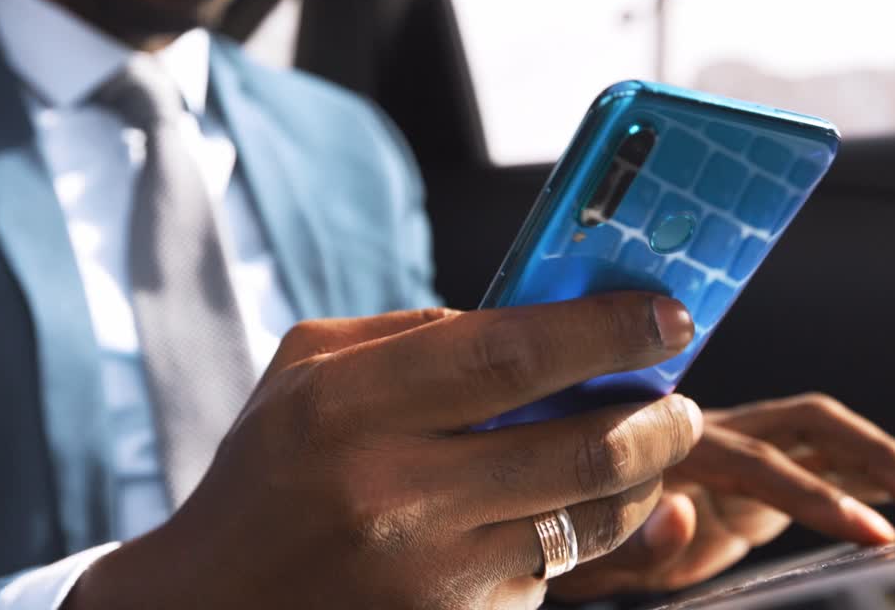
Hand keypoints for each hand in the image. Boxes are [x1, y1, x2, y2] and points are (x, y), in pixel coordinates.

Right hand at [64, 293, 703, 609]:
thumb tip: (534, 317)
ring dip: (642, 480)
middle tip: (678, 396)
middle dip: (659, 418)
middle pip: (581, 449)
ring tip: (646, 450)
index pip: (511, 354)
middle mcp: (395, 496)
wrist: (216, 608)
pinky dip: (577, 537)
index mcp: (350, 409)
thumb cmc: (270, 473)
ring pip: (589, 522)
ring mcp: (431, 578)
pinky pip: (552, 575)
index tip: (668, 313)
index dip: (607, 330)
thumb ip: (414, 331)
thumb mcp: (308, 370)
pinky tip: (559, 511)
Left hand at [549, 393, 894, 599]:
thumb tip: (675, 515)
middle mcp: (719, 435)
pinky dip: (885, 477)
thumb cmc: (568, 526)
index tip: (869, 532)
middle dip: (880, 459)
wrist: (555, 497)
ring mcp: (746, 449)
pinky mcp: (765, 471)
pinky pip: (833, 463)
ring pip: (833, 436)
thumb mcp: (585, 549)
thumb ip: (629, 539)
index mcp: (676, 452)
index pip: (758, 466)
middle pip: (812, 425)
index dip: (814, 496)